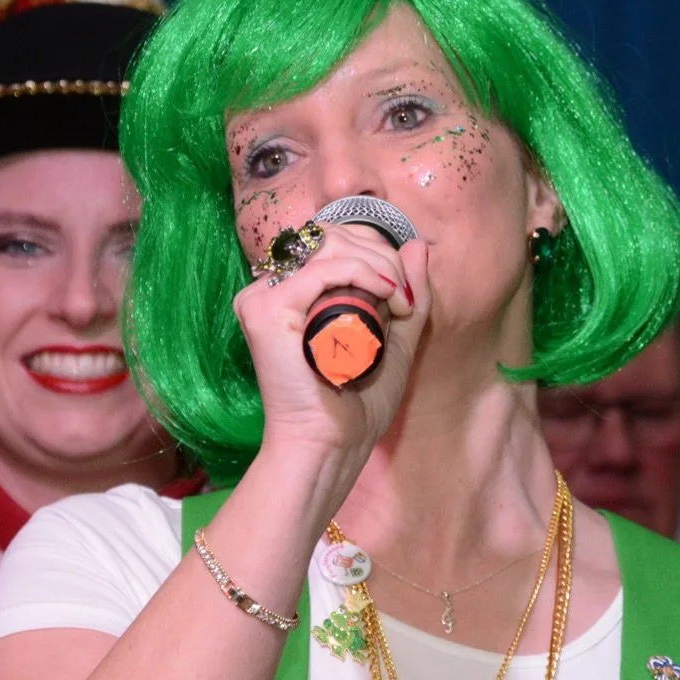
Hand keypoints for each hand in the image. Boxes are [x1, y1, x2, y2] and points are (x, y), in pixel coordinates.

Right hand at [232, 222, 430, 466]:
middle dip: (382, 256)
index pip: (338, 241)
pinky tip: (385, 295)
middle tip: (404, 299)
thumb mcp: (396, 339)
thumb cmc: (358, 402)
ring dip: (378, 265)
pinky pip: (320, 269)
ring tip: (398, 302)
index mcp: (297, 292)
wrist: (331, 443)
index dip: (379, 254)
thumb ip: (407, 294)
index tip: (405, 296)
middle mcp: (275, 288)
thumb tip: (416, 243)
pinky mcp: (263, 308)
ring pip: (329, 245)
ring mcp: (265, 296)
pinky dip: (361, 273)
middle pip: (333, 236)